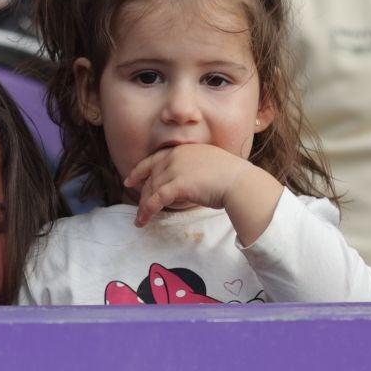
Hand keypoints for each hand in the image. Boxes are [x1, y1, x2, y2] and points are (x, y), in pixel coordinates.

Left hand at [125, 143, 252, 226]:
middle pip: (151, 176)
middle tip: (138, 208)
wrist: (240, 182)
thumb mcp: (208, 166)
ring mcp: (176, 168)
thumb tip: (185, 185)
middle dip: (142, 193)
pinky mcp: (177, 184)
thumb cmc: (231, 177)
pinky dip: (147, 211)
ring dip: (144, 206)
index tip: (130, 179)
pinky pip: (156, 199)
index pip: (155, 159)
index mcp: (183, 150)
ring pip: (152, 189)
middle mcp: (176, 156)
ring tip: (140, 219)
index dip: (140, 170)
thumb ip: (192, 170)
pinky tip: (143, 221)